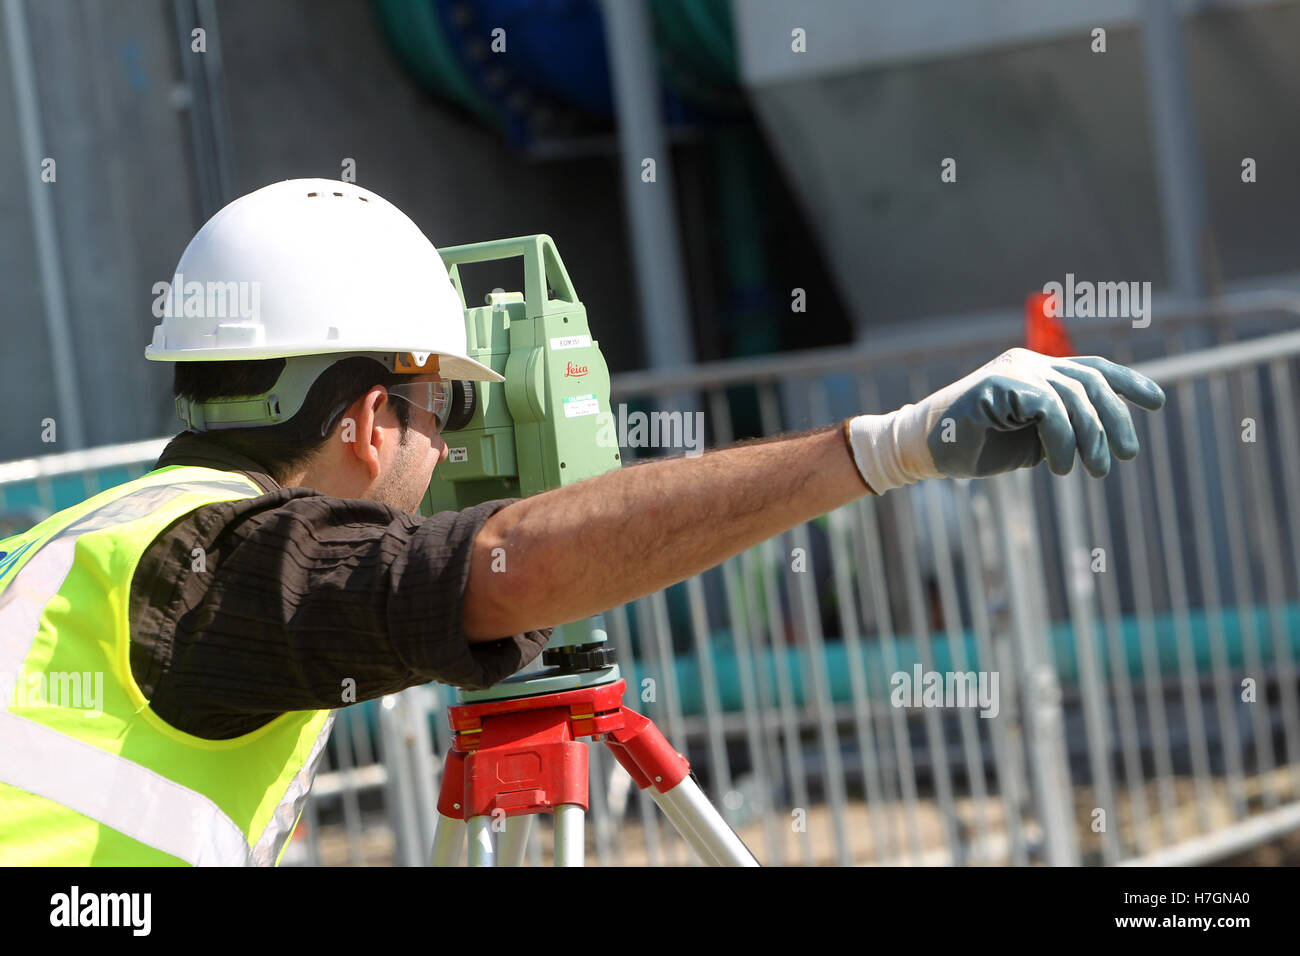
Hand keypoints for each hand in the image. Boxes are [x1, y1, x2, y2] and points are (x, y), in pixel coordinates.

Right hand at [844, 347, 1165, 492]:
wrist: (925, 450)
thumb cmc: (976, 447)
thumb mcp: (1032, 439)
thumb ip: (1064, 428)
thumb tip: (1104, 436)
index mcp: (1038, 370)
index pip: (1093, 369)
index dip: (1128, 383)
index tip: (1157, 402)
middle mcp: (1029, 363)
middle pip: (1091, 382)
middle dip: (1116, 420)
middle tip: (1127, 456)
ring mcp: (1015, 370)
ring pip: (1075, 397)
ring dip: (1092, 438)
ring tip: (1096, 470)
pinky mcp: (1001, 384)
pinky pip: (1049, 408)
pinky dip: (1063, 440)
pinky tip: (1061, 465)